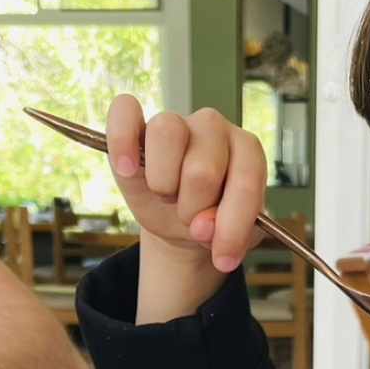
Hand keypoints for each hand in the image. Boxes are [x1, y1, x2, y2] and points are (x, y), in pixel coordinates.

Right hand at [106, 94, 267, 274]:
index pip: (245, 181)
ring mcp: (175, 121)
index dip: (232, 226)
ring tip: (167, 195)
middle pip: (201, 169)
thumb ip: (231, 234)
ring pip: (167, 134)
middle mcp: (214, 127)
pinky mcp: (136, 122)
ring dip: (163, 183)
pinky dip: (122, 140)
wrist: (180, 222)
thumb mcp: (231, 236)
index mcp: (247, 150)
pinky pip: (124, 110)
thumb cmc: (211, 220)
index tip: (222, 258)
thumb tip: (202, 226)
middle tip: (189, 217)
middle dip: (193, 210)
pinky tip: (128, 169)